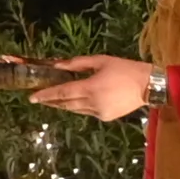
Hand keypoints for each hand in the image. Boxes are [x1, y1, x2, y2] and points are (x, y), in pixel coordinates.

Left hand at [30, 55, 159, 124]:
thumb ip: (77, 63)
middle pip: (65, 104)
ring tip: (53, 100)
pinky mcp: (106, 118)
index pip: (61, 93)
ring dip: (63, 105)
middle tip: (38, 98)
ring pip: (75, 110)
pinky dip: (78, 107)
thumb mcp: (100, 60)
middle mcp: (92, 103)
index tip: (31, 97)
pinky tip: (74, 102)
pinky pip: (86, 112)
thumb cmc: (124, 69)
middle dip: (51, 101)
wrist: (148, 85)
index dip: (45, 95)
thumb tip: (58, 66)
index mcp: (90, 88)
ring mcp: (99, 112)